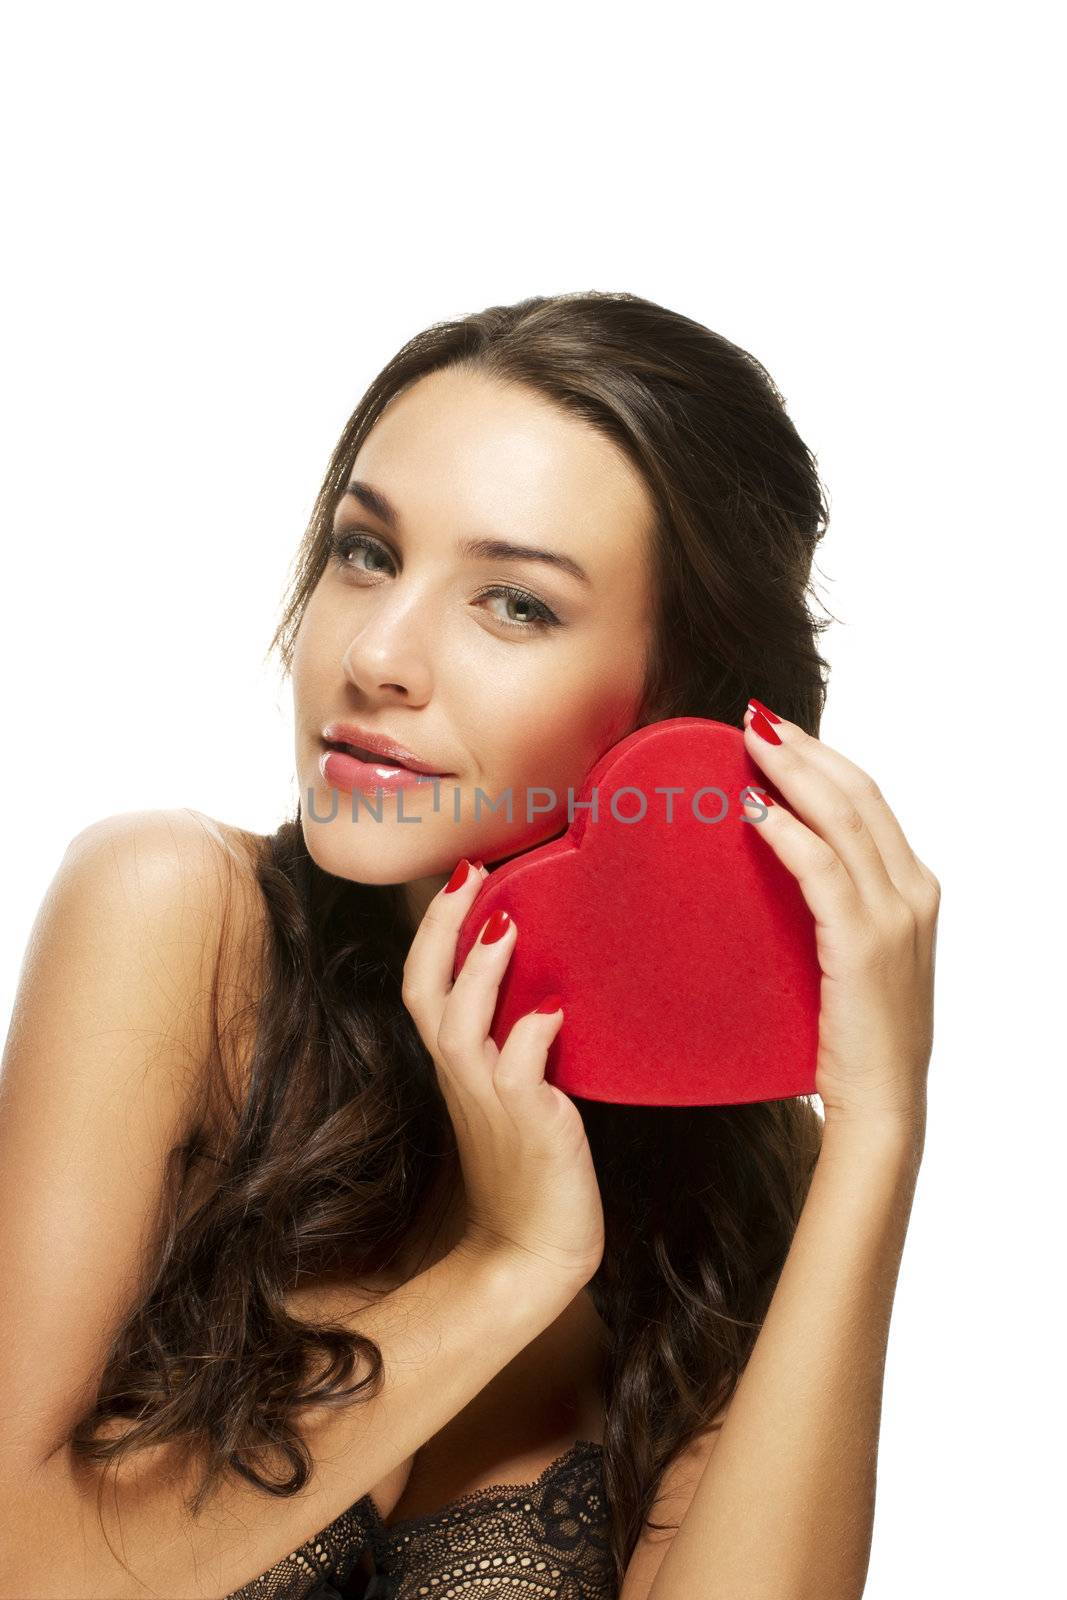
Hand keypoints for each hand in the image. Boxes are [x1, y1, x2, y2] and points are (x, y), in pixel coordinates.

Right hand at [401, 858, 604, 1293]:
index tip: (459, 875)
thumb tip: (546, 984)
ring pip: (461, 1029)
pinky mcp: (531, 1128)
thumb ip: (518, 1040)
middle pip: (426, 993)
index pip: (424, 986)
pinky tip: (551, 1011)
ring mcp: (492, 1103)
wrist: (534, 1250)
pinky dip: (531, 1040)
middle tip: (467, 873)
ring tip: (505, 926)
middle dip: (441, 930)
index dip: (434, 931)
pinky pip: (520, 1076)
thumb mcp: (516, 1092)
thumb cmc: (531, 1167)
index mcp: (456, 1065)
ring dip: (479, 975)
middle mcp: (463, 1078)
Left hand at [741, 700, 939, 1139]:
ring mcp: (895, 916)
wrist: (883, 1105)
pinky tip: (752, 810)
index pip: (869, 801)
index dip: (823, 759)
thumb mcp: (852, 957)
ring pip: (842, 817)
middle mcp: (913, 892)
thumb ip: (833, 907)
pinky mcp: (864, 942)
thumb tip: (778, 862)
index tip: (777, 734)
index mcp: (915, 890)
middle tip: (754, 720)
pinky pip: (821, 868)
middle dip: (805, 750)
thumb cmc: (856, 1037)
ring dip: (792, 772)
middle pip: (859, 794)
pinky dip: (786, 831)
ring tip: (747, 743)